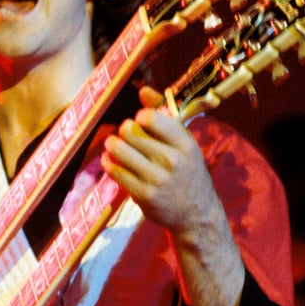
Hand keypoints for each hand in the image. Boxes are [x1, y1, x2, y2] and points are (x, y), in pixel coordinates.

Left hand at [101, 86, 219, 234]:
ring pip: (120, 151)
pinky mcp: (143, 195)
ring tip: (112, 145)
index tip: (140, 121)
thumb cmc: (187, 172)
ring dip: (112, 146)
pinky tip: (108, 160)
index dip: (141, 117)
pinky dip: (108, 164)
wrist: (196, 214)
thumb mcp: (184, 144)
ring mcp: (157, 180)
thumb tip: (143, 91)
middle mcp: (173, 161)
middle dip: (124, 131)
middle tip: (124, 134)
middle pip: (131, 132)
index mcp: (185, 144)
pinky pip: (116, 172)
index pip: (152, 118)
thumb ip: (164, 116)